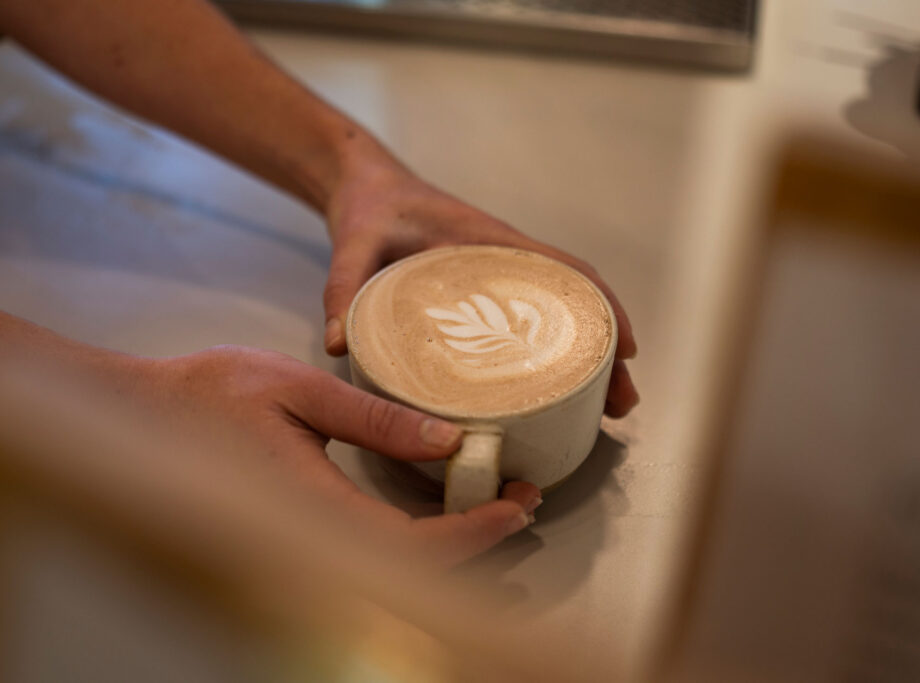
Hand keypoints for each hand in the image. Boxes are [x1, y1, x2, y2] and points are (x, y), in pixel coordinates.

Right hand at [152, 346, 542, 565]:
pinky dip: (416, 545)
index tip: (516, 501)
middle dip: (477, 545)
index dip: (474, 533)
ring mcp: (300, 549)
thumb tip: (447, 439)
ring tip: (495, 503)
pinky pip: (368, 559)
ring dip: (452, 549)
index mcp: (312, 507)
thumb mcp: (298, 390)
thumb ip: (373, 418)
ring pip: (393, 576)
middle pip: (413, 577)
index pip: (412, 548)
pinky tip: (438, 510)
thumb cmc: (209, 397)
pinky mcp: (298, 540)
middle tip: (521, 500)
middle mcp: (309, 544)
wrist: (143, 421)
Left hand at [322, 165, 638, 417]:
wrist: (365, 187)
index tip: (626, 348)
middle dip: (606, 352)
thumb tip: (339, 345)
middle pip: (576, 302)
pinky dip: (555, 349)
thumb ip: (343, 288)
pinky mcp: (485, 290)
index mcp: (488, 241)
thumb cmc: (371, 208)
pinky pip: (533, 317)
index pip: (564, 270)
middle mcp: (505, 258)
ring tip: (604, 407)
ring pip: (560, 315)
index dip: (602, 307)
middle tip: (621, 404)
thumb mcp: (355, 245)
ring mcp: (499, 275)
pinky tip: (554, 386)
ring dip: (587, 357)